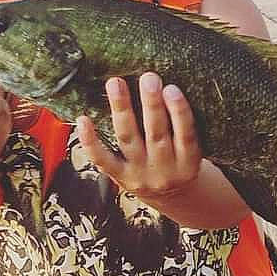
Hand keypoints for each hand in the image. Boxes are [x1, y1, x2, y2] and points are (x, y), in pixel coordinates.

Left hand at [76, 72, 201, 202]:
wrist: (172, 197)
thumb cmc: (180, 161)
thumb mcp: (192, 150)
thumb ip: (183, 125)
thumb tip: (166, 85)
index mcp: (189, 162)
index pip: (186, 135)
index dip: (179, 112)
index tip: (172, 88)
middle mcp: (165, 170)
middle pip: (156, 134)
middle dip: (152, 104)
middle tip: (148, 78)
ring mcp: (140, 174)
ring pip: (129, 139)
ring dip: (122, 109)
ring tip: (116, 84)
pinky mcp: (120, 177)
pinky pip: (102, 158)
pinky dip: (90, 140)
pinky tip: (84, 119)